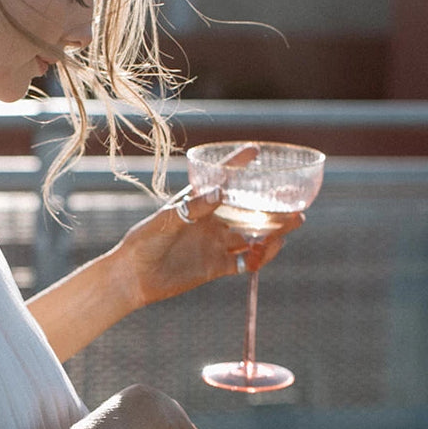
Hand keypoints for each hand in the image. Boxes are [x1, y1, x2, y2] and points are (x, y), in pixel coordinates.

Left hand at [116, 150, 303, 308]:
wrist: (133, 278)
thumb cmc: (142, 242)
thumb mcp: (164, 221)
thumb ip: (192, 208)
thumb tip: (220, 191)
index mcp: (196, 204)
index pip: (220, 181)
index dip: (237, 165)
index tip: (255, 150)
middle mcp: (210, 221)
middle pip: (247, 211)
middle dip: (271, 206)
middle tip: (294, 202)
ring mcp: (215, 244)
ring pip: (252, 235)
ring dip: (273, 231)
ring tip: (294, 222)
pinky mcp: (215, 267)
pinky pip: (244, 262)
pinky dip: (259, 258)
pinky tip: (267, 252)